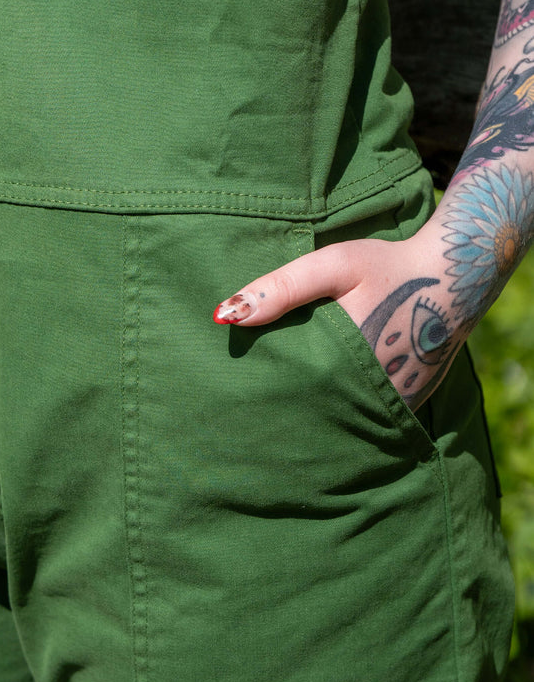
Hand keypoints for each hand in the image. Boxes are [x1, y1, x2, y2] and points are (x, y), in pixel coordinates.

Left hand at [213, 234, 461, 410]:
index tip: (239, 397)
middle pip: (315, 409)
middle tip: (252, 409)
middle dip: (286, 408)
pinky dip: (349, 409)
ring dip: (318, 411)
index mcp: (348, 359)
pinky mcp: (409, 402)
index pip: (292, 390)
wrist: (455, 274)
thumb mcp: (333, 266)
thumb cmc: (387, 265)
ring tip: (282, 414)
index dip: (265, 394)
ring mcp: (395, 400)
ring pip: (343, 416)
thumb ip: (281, 289)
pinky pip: (369, 415)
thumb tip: (225, 316)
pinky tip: (328, 400)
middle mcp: (373, 389)